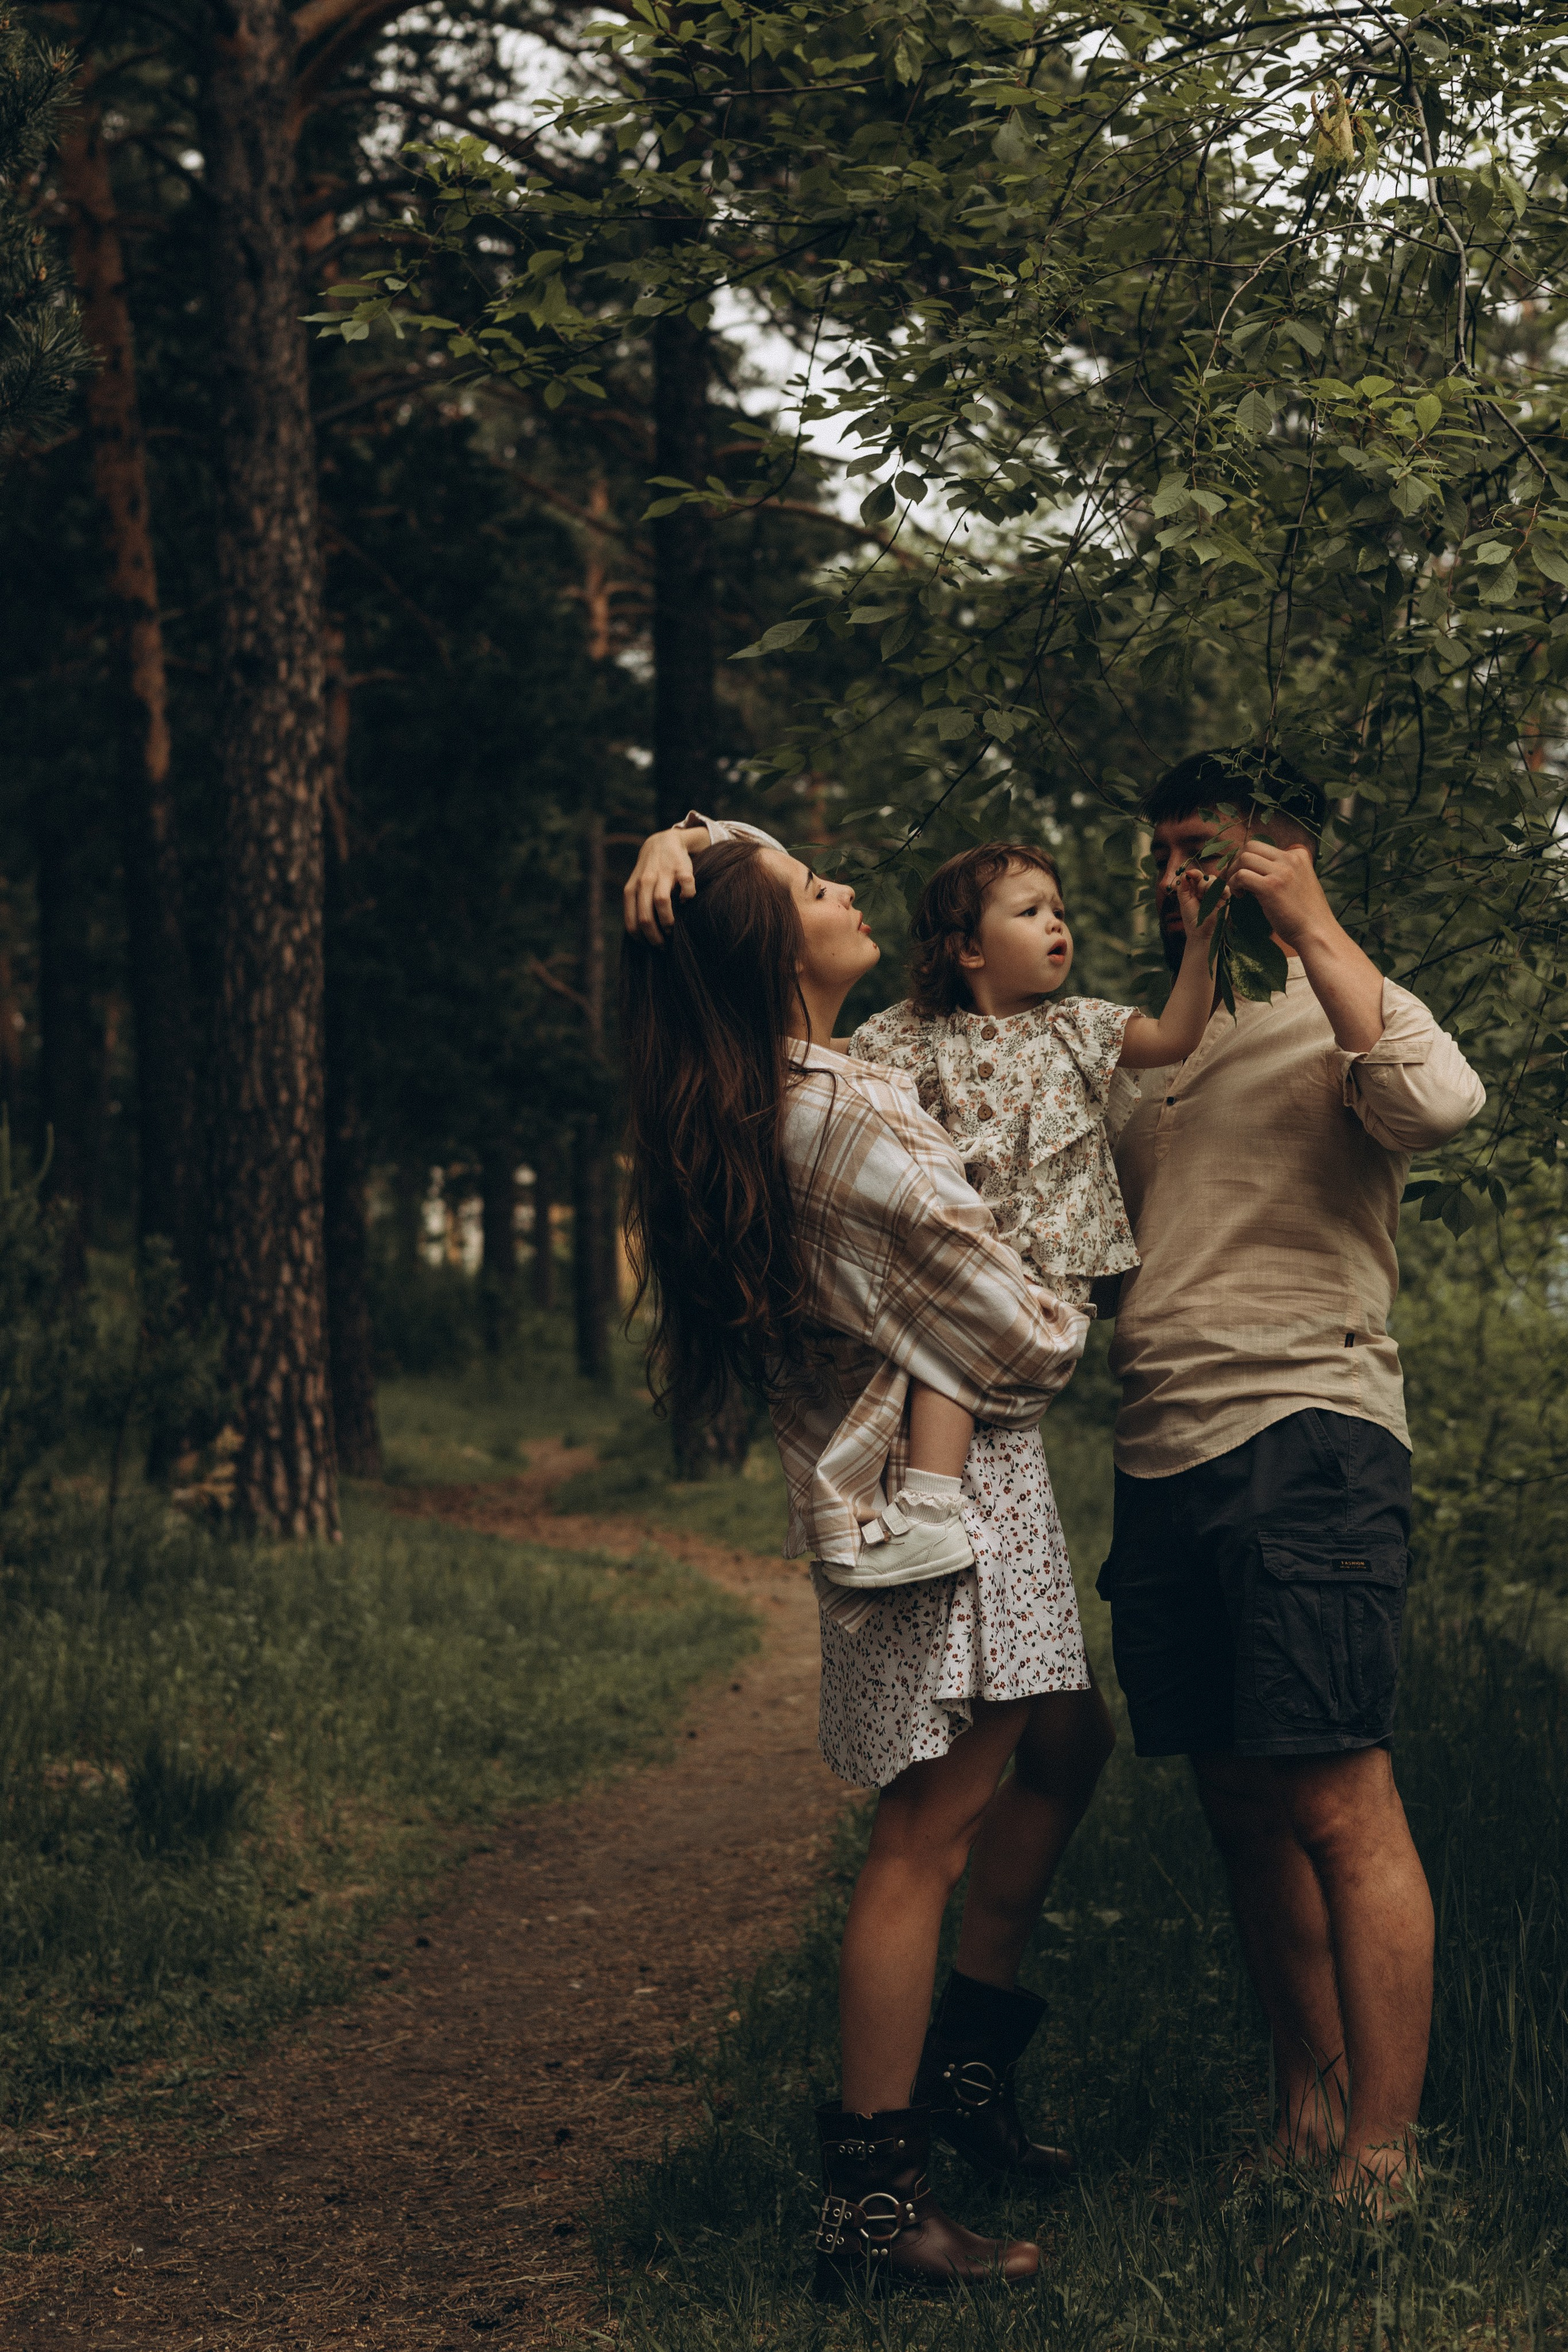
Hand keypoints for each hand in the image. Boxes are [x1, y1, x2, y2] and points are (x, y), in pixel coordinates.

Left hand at [623, 827, 700, 945]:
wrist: (664, 842)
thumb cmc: (650, 873)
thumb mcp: (637, 887)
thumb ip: (636, 906)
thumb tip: (640, 935)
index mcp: (632, 889)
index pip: (633, 921)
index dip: (642, 938)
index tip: (651, 946)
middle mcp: (645, 881)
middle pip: (646, 916)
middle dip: (655, 936)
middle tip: (663, 945)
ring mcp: (663, 873)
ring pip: (661, 902)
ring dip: (668, 921)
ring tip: (672, 929)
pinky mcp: (681, 868)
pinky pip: (686, 887)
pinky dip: (688, 897)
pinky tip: (686, 901)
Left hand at [1176, 861, 1221, 941]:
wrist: (1199, 932)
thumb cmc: (1191, 918)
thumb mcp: (1184, 901)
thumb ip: (1183, 887)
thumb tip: (1184, 874)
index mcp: (1198, 889)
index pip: (1199, 876)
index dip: (1194, 873)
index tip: (1189, 873)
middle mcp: (1208, 890)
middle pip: (1208, 876)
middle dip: (1201, 882)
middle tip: (1198, 895)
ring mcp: (1217, 894)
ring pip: (1216, 880)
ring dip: (1207, 886)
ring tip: (1203, 898)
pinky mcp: (1225, 899)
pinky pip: (1225, 888)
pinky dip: (1219, 890)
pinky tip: (1212, 897)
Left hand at [1226, 837, 1335, 951]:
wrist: (1317, 932)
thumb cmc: (1305, 914)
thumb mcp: (1299, 882)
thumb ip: (1281, 872)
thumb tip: (1253, 870)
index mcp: (1298, 855)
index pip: (1263, 847)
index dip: (1247, 859)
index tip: (1241, 873)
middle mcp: (1291, 858)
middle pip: (1250, 846)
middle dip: (1235, 861)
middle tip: (1231, 879)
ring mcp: (1281, 872)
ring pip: (1244, 858)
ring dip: (1232, 873)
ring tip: (1237, 890)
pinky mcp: (1271, 887)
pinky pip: (1241, 876)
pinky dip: (1234, 884)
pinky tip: (1240, 896)